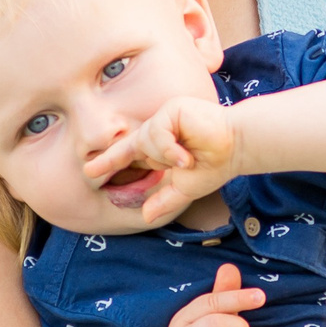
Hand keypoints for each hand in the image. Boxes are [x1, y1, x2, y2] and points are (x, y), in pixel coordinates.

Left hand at [83, 95, 240, 223]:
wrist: (236, 148)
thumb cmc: (215, 165)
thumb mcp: (185, 188)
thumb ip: (164, 201)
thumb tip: (145, 216)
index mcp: (160, 149)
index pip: (129, 155)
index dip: (109, 161)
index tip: (89, 170)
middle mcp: (159, 132)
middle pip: (132, 146)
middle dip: (116, 157)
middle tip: (98, 169)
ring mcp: (165, 118)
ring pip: (146, 140)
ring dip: (165, 157)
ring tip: (187, 162)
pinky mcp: (173, 109)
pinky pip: (158, 132)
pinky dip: (168, 149)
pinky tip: (185, 156)